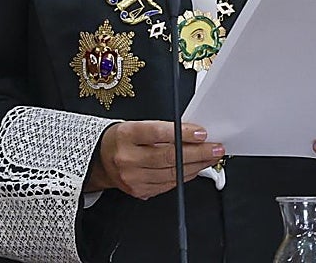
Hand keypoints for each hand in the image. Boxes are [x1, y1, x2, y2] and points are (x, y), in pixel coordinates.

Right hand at [85, 120, 224, 199]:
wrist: (100, 160)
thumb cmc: (123, 138)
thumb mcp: (138, 125)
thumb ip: (164, 129)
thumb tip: (194, 133)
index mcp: (127, 135)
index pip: (158, 133)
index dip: (183, 134)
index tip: (202, 133)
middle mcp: (127, 158)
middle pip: (168, 157)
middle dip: (198, 153)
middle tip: (215, 148)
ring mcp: (132, 178)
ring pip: (171, 173)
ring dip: (197, 166)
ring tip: (211, 158)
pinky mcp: (138, 191)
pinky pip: (168, 184)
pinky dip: (185, 176)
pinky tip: (195, 169)